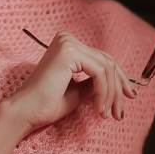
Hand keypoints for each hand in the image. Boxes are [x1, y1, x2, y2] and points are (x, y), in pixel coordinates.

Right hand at [8, 32, 137, 136]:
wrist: (26, 112)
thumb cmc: (46, 105)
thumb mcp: (78, 92)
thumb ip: (94, 83)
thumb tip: (117, 84)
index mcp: (68, 46)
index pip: (102, 59)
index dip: (119, 79)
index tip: (129, 97)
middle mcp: (68, 40)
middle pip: (107, 61)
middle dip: (118, 88)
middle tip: (121, 112)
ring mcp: (68, 43)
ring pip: (106, 68)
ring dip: (111, 94)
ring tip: (109, 114)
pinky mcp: (69, 52)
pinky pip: (99, 72)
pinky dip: (103, 93)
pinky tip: (100, 109)